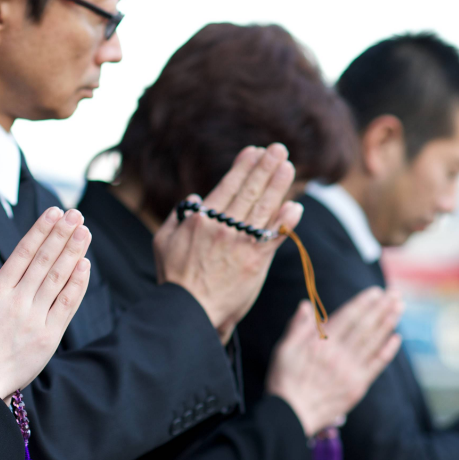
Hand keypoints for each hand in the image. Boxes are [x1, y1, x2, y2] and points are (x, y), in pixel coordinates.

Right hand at [0, 207, 90, 400]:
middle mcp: (18, 302)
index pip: (22, 253)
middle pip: (44, 261)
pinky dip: (76, 285)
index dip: (40, 231)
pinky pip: (66, 306)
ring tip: (84, 232)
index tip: (53, 212)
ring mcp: (35, 320)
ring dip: (72, 253)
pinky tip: (85, 265)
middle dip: (61, 235)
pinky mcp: (49, 337)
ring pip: (57, 279)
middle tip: (75, 214)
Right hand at [153, 144, 302, 342]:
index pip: (228, 186)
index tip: (253, 151)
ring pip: (263, 208)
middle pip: (249, 191)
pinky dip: (285, 220)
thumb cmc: (173, 277)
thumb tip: (195, 197)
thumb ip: (177, 217)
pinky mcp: (256, 262)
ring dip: (278, 185)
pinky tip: (296, 206)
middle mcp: (224, 227)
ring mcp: (242, 244)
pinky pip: (274, 237)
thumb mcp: (162, 241)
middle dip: (265, 167)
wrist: (189, 310)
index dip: (243, 167)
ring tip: (288, 166)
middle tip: (278, 149)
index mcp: (201, 219)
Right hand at [267, 289, 402, 435]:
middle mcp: (338, 354)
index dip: (363, 303)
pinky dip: (388, 350)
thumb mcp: (283, 350)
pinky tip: (397, 338)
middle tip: (395, 293)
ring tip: (399, 307)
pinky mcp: (357, 386)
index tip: (375, 292)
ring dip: (388, 323)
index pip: (347, 317)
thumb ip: (297, 327)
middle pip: (365, 326)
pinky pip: (376, 365)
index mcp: (320, 343)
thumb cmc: (284, 381)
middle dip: (381, 308)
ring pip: (374, 342)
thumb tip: (305, 305)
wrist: (291, 415)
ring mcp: (350, 370)